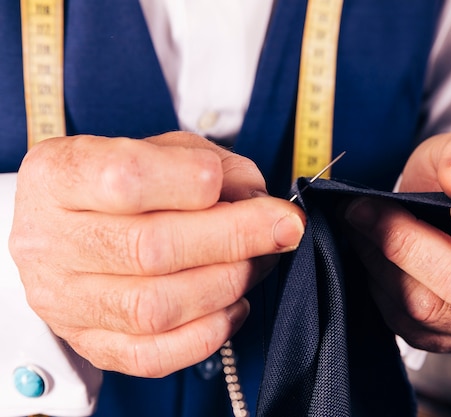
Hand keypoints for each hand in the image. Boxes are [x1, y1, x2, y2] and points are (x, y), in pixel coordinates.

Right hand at [9, 132, 304, 376]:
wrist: (69, 228)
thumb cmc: (121, 183)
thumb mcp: (161, 150)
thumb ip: (213, 165)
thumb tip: (260, 203)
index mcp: (60, 177)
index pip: (126, 179)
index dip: (198, 184)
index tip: (254, 192)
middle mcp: (51, 242)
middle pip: (151, 249)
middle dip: (237, 238)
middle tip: (283, 228)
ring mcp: (66, 301)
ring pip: (157, 308)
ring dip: (228, 283)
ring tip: (257, 261)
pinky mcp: (91, 343)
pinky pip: (156, 355)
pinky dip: (210, 331)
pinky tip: (231, 303)